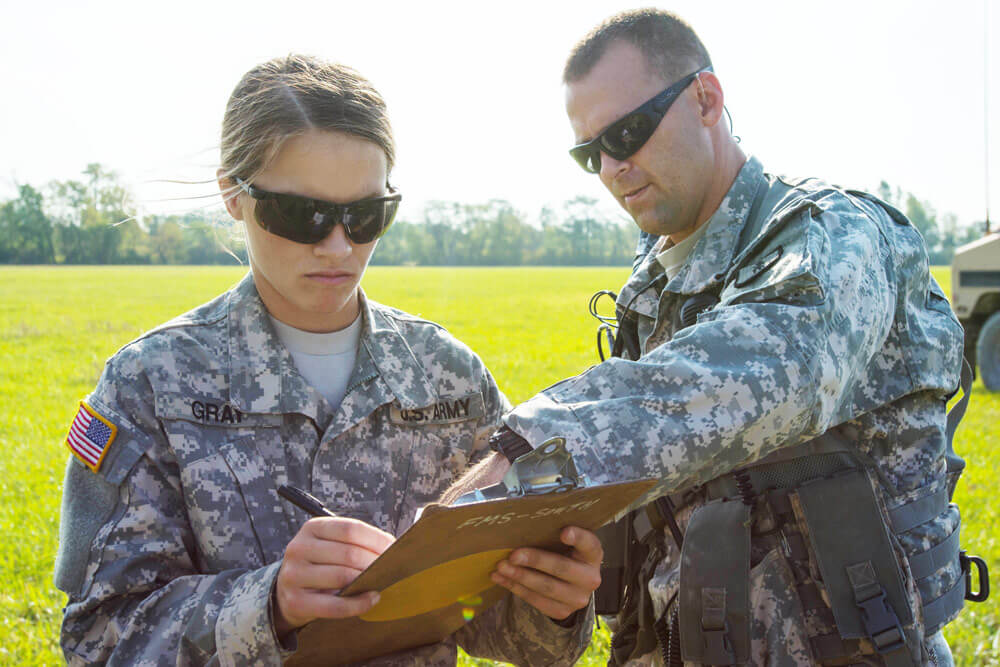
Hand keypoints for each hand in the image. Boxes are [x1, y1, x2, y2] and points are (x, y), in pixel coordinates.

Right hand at [274, 517, 394, 636]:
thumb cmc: (322, 564)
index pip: (351, 529)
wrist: (289, 591)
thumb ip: (357, 543)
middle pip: (348, 553)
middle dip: (375, 563)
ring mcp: (293, 575)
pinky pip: (334, 606)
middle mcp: (299, 548)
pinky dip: (358, 604)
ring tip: (381, 583)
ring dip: (367, 581)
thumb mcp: (332, 545)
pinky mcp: (295, 601)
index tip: (396, 549)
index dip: (377, 540)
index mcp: (312, 528)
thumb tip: (395, 547)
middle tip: (392, 569)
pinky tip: (372, 599)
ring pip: (342, 577)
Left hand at [490, 525, 601, 620]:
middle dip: (535, 561)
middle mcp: (590, 578)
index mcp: (593, 554)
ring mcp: (578, 598)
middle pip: (561, 568)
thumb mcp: (566, 543)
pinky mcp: (562, 611)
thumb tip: (522, 526)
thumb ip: (553, 534)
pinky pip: (536, 600)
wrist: (571, 585)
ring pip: (546, 587)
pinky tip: (501, 578)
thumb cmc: (564, 553)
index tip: (564, 532)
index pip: (589, 544)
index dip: (578, 538)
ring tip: (500, 567)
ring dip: (519, 576)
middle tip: (513, 555)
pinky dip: (515, 588)